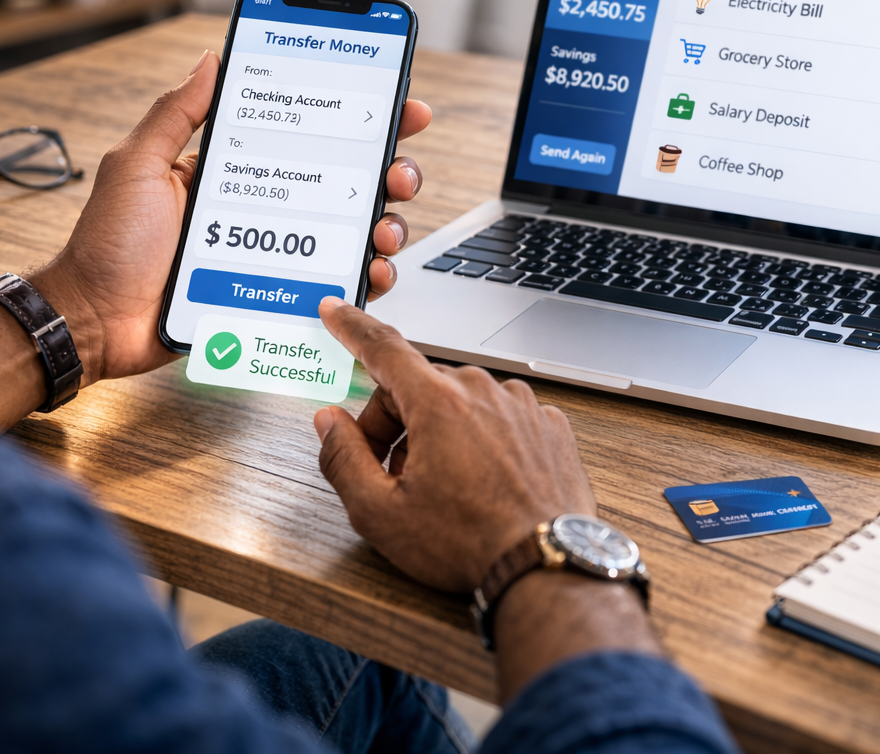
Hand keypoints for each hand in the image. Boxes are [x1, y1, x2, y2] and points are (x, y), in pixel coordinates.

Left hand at [35, 50, 431, 384]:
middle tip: (398, 171)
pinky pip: (334, 286)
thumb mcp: (138, 165)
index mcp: (236, 170)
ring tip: (384, 227)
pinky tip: (369, 272)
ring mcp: (276, 254)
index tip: (399, 106)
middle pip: (346, 184)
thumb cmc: (108, 245)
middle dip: (389, 171)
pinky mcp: (277, 298)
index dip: (358, 121)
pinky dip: (363, 279)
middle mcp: (265, 210)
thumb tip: (212, 59)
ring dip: (384, 225)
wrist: (96, 321)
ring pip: (351, 235)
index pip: (308, 136)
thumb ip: (176, 114)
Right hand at [312, 298, 597, 591]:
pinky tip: (484, 484)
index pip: (383, 348)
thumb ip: (343, 458)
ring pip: (461, 403)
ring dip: (441, 434)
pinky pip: (501, 419)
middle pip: (418, 387)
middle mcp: (484, 391)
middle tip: (391, 476)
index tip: (336, 310)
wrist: (548, 568)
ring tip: (444, 489)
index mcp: (439, 402)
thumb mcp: (381, 513)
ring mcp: (523, 406)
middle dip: (394, 423)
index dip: (351, 328)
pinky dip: (484, 442)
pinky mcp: (549, 426)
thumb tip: (329, 422)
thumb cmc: (469, 544)